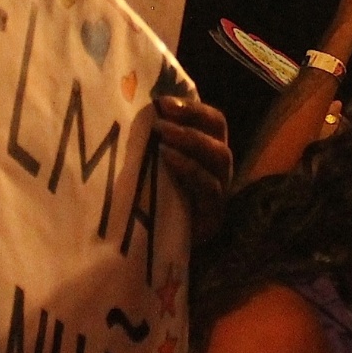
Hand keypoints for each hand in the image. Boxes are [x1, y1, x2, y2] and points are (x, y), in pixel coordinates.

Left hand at [154, 95, 232, 243]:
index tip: (163, 102)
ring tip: (162, 135)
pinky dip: (189, 168)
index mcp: (206, 152)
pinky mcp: (213, 214)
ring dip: (190, 140)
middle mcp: (218, 168)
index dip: (192, 107)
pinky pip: (209, 186)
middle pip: (220, 132)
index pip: (212, 120)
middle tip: (162, 117)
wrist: (154, 250)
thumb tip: (131, 108)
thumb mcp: (151, 168)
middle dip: (193, 118)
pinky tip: (167, 159)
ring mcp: (219, 191)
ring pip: (220, 156)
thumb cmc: (150, 203)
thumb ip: (151, 144)